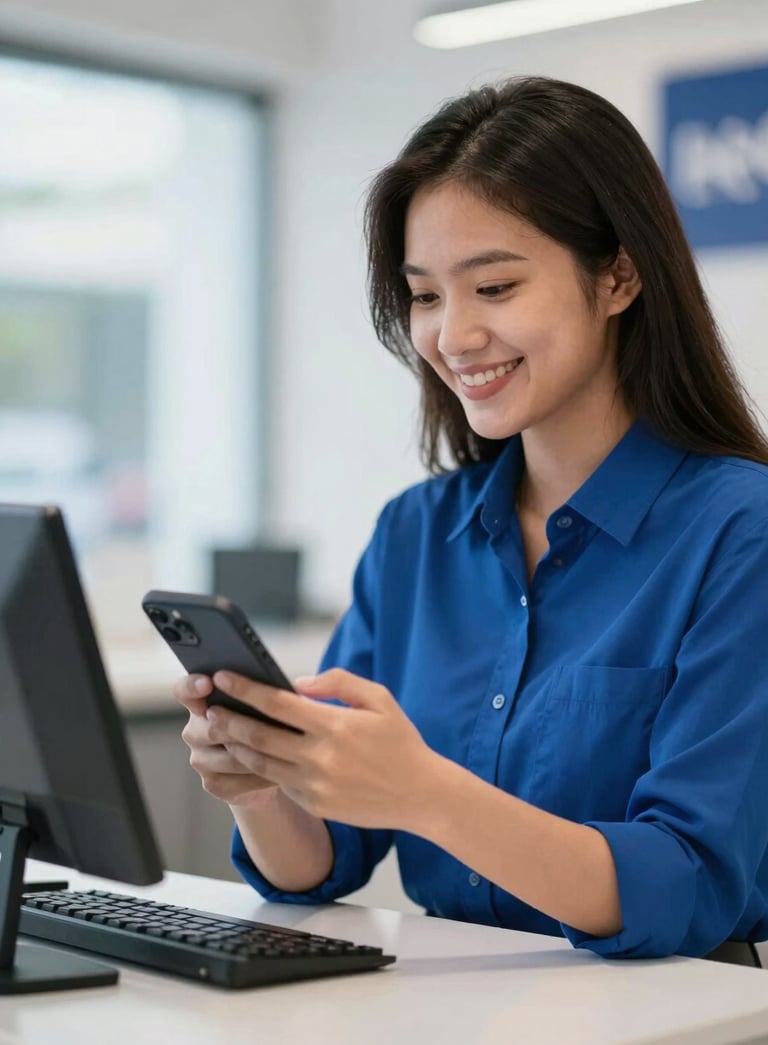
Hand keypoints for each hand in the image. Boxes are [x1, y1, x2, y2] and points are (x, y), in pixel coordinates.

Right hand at [173, 674, 278, 806]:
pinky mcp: (212, 783)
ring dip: (258, 755)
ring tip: (285, 752)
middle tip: (268, 726)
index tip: (209, 683)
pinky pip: (234, 782)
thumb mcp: (268, 703)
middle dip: (242, 728)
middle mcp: (195, 730)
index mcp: (203, 701)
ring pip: (228, 757)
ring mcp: (200, 759)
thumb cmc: (272, 723)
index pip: (185, 690)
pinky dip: (259, 778)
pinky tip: (279, 773)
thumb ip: (265, 692)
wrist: (275, 765)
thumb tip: (287, 687)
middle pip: (212, 728)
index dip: (193, 686)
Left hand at [203, 668, 444, 829]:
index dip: (246, 689)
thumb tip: (299, 683)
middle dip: (229, 719)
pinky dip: (260, 769)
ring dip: (237, 746)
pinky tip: (249, 756)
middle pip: (259, 735)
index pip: (277, 704)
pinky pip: (279, 784)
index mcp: (335, 725)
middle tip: (210, 708)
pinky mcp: (316, 805)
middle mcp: (321, 757)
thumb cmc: (400, 741)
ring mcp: (316, 785)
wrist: (421, 794)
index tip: (224, 677)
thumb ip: (339, 683)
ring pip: (262, 763)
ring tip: (222, 732)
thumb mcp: (379, 699)